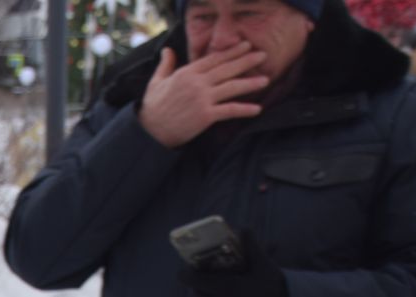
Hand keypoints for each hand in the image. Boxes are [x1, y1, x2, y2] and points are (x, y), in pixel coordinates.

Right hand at [138, 43, 268, 148]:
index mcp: (187, 73)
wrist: (149, 132)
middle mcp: (197, 83)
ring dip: (251, 83)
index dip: (232, 52)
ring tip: (265, 80)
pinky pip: (229, 110)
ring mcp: (202, 99)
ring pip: (232, 87)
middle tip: (263, 55)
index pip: (214, 59)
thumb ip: (165, 65)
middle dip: (247, 61)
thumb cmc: (152, 108)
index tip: (246, 46)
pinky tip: (257, 109)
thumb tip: (168, 50)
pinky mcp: (205, 116)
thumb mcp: (156, 82)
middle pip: (227, 69)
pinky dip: (244, 110)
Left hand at [182, 229, 289, 296]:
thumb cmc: (274, 286)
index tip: (183, 271)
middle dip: (200, 287)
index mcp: (226, 288)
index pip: (194, 282)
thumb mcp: (263, 264)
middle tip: (208, 279)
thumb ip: (251, 246)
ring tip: (227, 291)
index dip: (186, 276)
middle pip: (199, 295)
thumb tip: (243, 228)